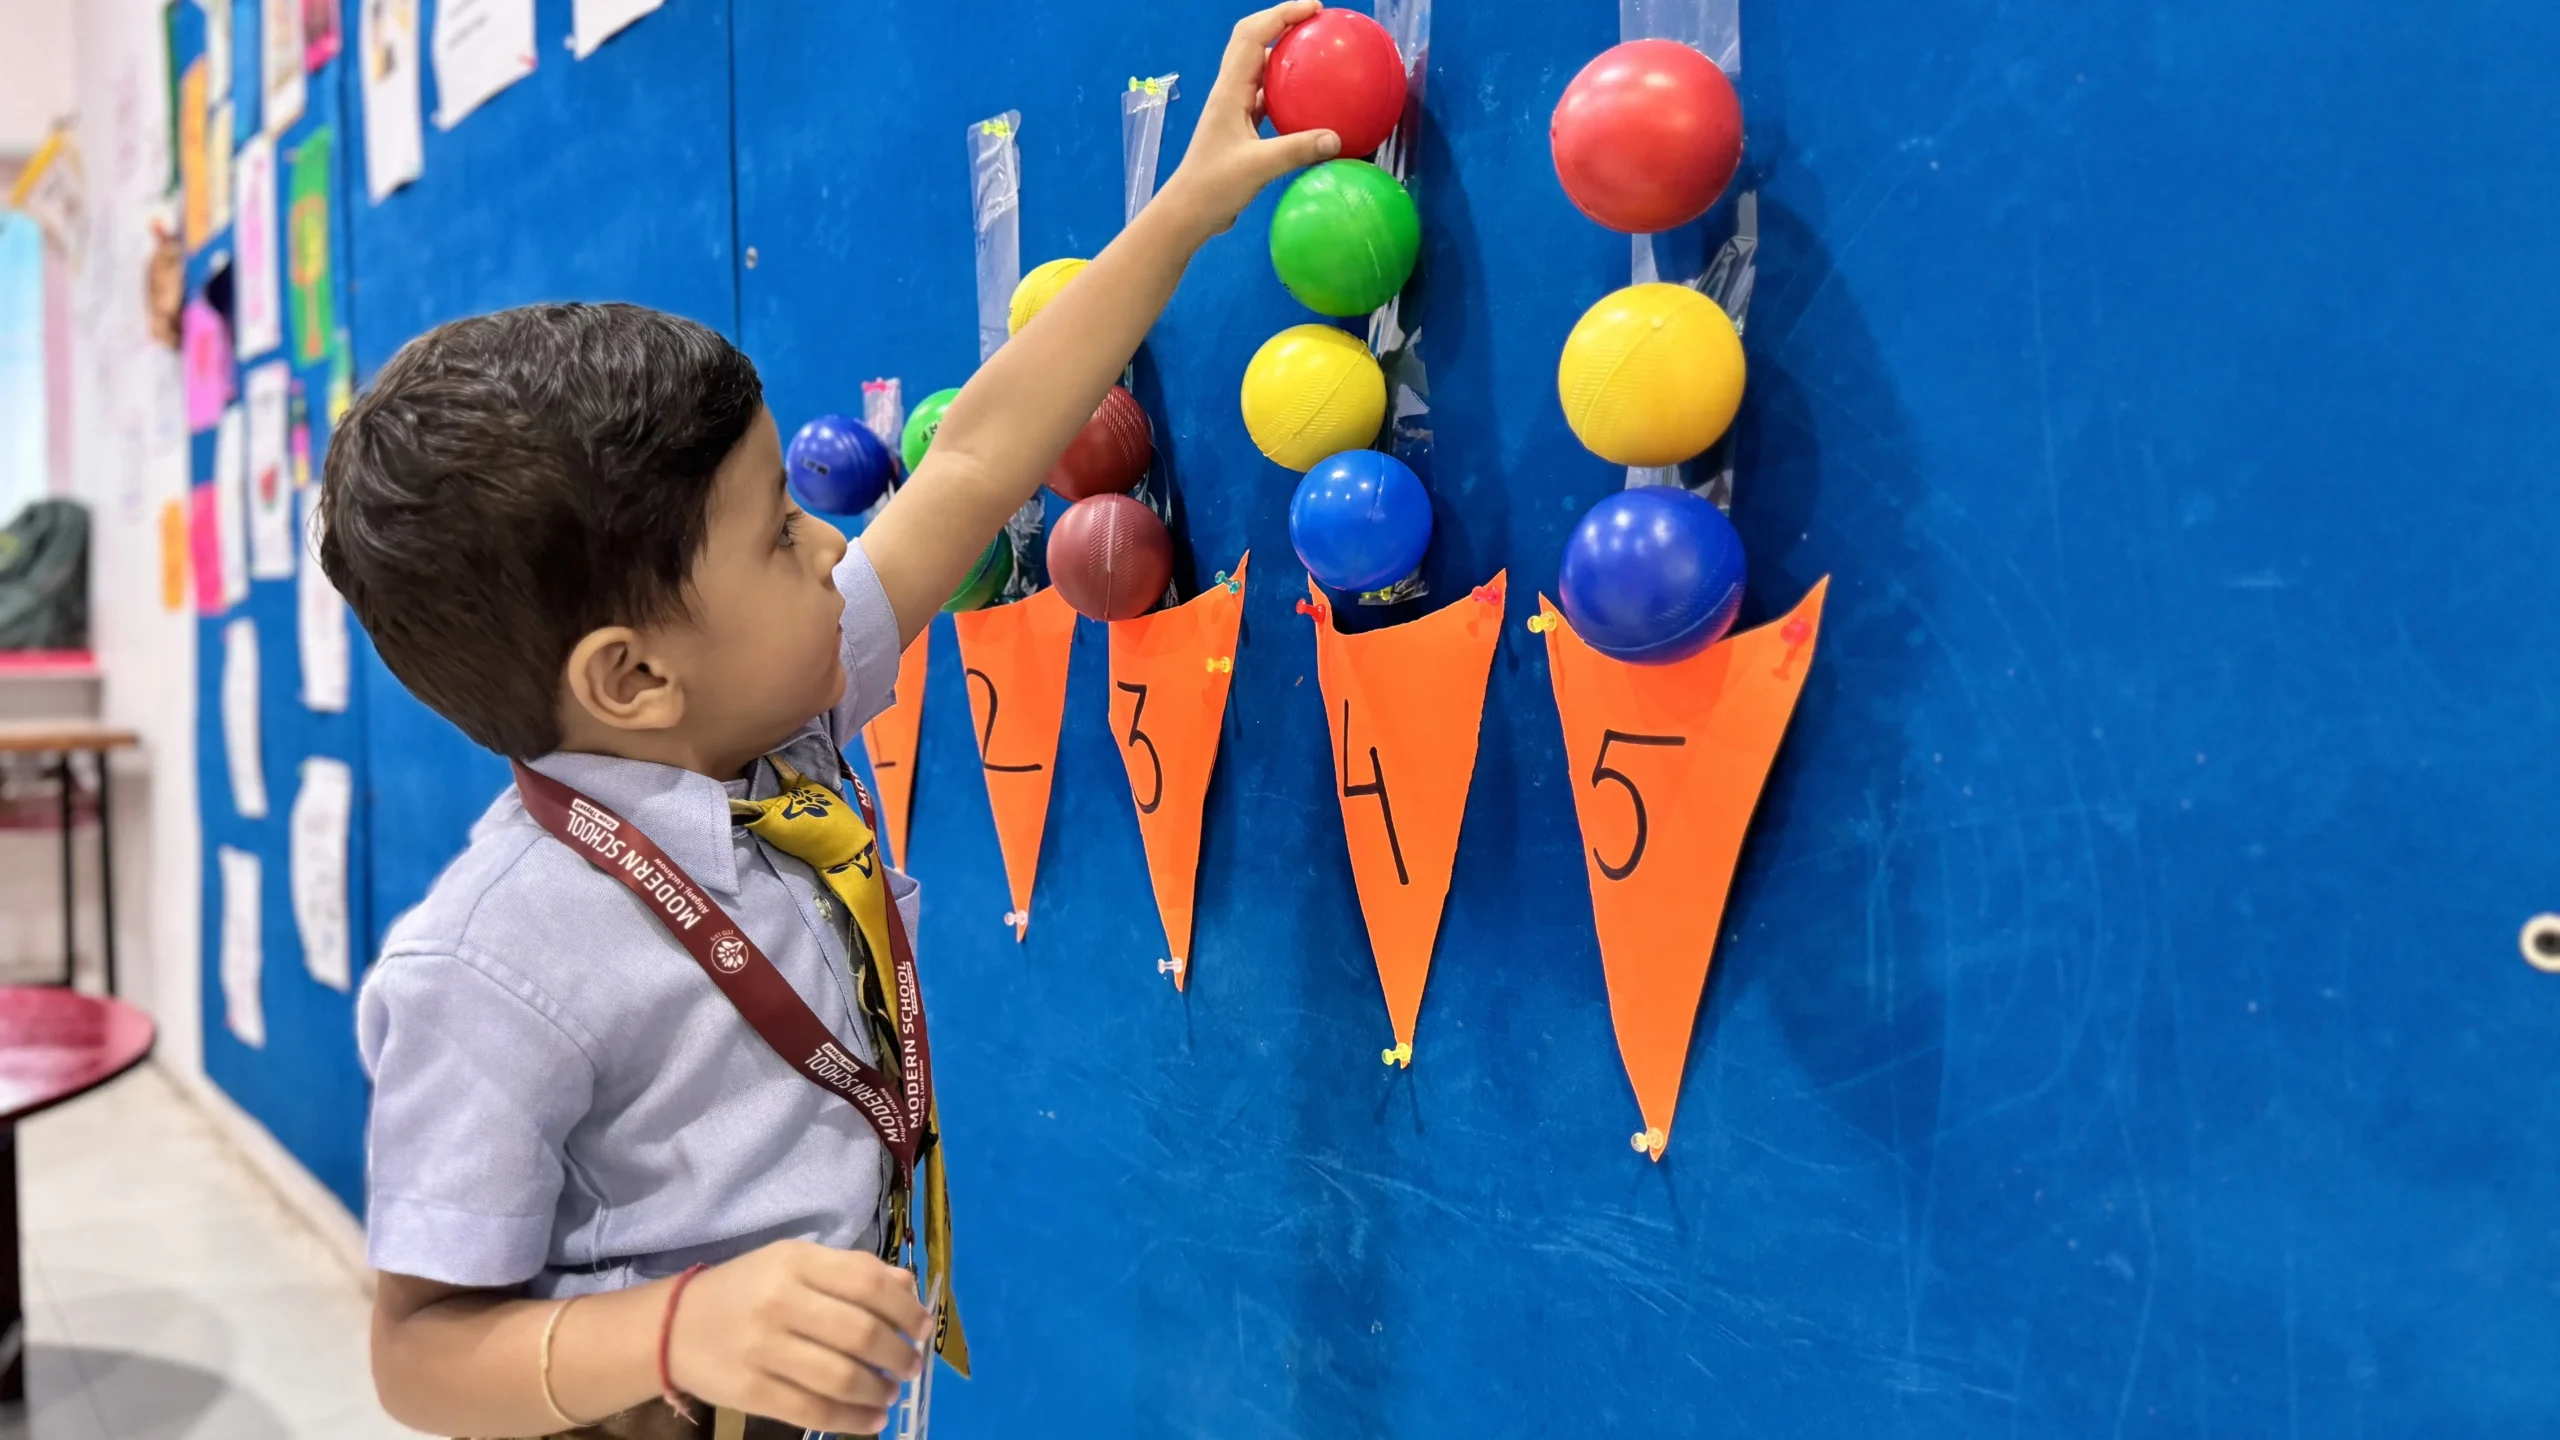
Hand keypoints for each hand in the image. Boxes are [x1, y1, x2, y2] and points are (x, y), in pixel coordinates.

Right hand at [666, 1240, 929, 1433]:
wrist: (673, 1327)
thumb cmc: (747, 1290)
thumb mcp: (794, 1264)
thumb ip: (851, 1272)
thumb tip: (909, 1291)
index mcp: (795, 1262)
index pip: (867, 1282)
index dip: (905, 1308)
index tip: (923, 1327)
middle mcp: (780, 1301)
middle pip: (860, 1332)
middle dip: (898, 1354)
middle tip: (910, 1365)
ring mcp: (762, 1348)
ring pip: (840, 1377)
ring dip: (878, 1390)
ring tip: (891, 1392)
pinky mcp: (750, 1391)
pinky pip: (811, 1410)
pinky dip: (851, 1420)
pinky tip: (872, 1421)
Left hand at [1159, 1, 1343, 236]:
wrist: (1189, 212)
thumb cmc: (1213, 187)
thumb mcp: (1258, 167)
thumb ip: (1297, 151)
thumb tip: (1335, 138)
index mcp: (1229, 92)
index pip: (1253, 36)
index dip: (1282, 14)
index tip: (1314, 9)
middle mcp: (1230, 93)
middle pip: (1254, 41)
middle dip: (1284, 23)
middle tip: (1318, 22)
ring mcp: (1234, 109)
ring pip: (1260, 69)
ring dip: (1285, 55)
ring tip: (1317, 52)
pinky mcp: (1241, 128)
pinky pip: (1266, 98)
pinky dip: (1287, 91)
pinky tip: (1309, 100)